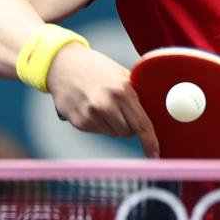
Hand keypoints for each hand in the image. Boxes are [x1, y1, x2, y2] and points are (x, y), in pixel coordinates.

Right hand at [46, 43, 159, 157]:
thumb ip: (136, 94)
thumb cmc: (97, 68)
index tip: (155, 155)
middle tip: (122, 109)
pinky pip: (98, 131)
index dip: (150, 142)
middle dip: (129, 126)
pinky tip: (92, 107)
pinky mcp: (79, 122)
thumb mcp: (121, 75)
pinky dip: (99, 124)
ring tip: (104, 105)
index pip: (142, 125)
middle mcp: (107, 104)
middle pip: (128, 132)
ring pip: (113, 134)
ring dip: (113, 125)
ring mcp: (91, 114)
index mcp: (123, 91)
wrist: (64, 65)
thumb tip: (155, 115)